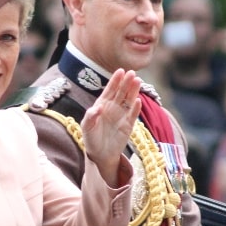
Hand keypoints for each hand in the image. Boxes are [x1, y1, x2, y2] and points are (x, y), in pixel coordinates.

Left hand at [81, 69, 141, 186]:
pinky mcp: (128, 126)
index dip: (115, 80)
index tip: (120, 71)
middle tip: (132, 72)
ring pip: (129, 100)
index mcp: (102, 105)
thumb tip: (98, 107)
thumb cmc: (91, 138)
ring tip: (138, 81)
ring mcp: (121, 116)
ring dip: (133, 91)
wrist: (100, 154)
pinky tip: (138, 100)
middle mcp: (113, 108)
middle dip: (126, 82)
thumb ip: (90, 116)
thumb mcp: (86, 127)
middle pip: (121, 92)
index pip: (109, 90)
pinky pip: (133, 115)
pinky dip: (135, 108)